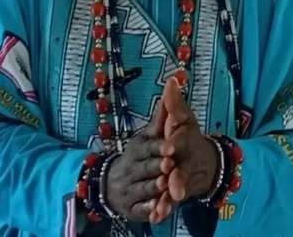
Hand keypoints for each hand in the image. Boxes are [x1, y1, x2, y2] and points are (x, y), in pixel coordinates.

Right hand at [105, 103, 175, 221]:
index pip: (148, 147)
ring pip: (144, 188)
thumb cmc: (143, 154)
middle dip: (157, 166)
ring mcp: (131, 188)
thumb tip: (173, 80)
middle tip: (169, 165)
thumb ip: (164, 113)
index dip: (159, 148)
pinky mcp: (133, 208)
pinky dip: (149, 209)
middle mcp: (132, 167)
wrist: (119, 182)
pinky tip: (158, 210)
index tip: (171, 147)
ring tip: (164, 185)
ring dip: (154, 187)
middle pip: (146, 167)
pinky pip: (141, 209)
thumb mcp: (152, 134)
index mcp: (138, 148)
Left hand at [150, 78, 218, 223]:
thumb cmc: (187, 136)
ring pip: (177, 188)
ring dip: (172, 196)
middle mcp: (187, 160)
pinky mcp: (176, 194)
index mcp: (186, 140)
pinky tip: (156, 216)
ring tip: (166, 203)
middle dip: (178, 175)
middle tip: (171, 181)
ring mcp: (183, 179)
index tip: (170, 144)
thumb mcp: (182, 118)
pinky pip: (170, 203)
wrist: (204, 162)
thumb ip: (174, 102)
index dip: (176, 142)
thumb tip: (171, 79)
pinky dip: (164, 210)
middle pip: (183, 168)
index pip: (181, 139)